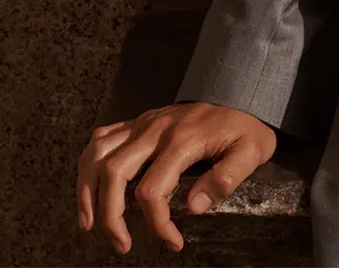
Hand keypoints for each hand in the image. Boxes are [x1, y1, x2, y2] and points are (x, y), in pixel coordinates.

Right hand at [76, 100, 276, 253]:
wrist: (238, 93)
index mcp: (181, 141)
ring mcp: (142, 124)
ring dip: (87, 191)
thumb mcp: (251, 152)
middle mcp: (153, 130)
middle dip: (110, 216)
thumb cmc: (244, 127)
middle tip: (121, 244)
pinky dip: (89, 164)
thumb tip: (194, 207)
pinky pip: (101, 139)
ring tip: (89, 224)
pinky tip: (90, 186)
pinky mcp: (138, 123)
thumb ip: (225, 179)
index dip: (157, 223)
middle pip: (113, 173)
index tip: (172, 242)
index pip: (151, 190)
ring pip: (97, 155)